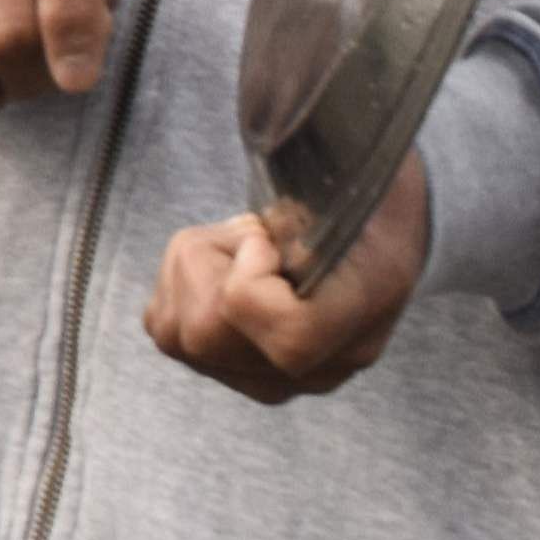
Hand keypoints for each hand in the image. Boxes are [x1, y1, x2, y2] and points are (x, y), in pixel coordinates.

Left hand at [146, 162, 430, 400]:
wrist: (372, 218)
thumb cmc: (356, 179)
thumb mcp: (351, 160)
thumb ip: (313, 193)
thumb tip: (264, 226)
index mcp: (371, 302)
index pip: (288, 340)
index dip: (249, 282)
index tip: (265, 234)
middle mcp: (328, 364)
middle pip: (207, 335)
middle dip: (208, 262)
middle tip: (250, 232)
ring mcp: (281, 379)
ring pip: (178, 333)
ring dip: (191, 270)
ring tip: (243, 249)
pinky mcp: (237, 370)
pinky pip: (167, 329)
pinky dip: (177, 288)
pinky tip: (225, 270)